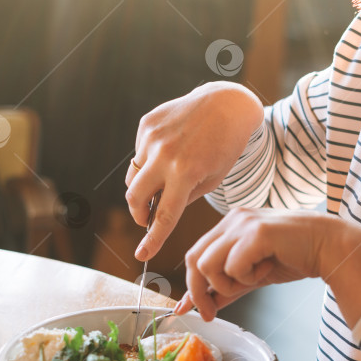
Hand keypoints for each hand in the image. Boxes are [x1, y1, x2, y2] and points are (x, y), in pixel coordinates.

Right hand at [125, 82, 262, 260]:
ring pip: (133, 176)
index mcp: (186, 173)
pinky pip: (138, 154)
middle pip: (135, 198)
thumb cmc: (225, 147)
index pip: (163, 215)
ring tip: (163, 181)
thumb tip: (157, 211)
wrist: (226, 104)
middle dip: (139, 214)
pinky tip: (169, 152)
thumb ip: (182, 199)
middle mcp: (164, 154)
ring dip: (143, 187)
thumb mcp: (212, 180)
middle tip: (147, 218)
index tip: (141, 255)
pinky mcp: (146, 123)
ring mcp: (152, 137)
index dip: (152, 239)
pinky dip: (149, 161)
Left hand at [175, 208, 360, 323]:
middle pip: (193, 259)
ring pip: (208, 264)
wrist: (330, 247)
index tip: (191, 309)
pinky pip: (233, 266)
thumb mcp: (252, 276)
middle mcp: (232, 219)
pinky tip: (267, 269)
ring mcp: (243, 224)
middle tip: (211, 312)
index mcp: (228, 224)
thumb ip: (226, 288)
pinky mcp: (256, 233)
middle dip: (199, 292)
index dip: (190, 285)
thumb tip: (200, 306)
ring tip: (253, 280)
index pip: (194, 255)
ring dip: (227, 284)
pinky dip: (247, 277)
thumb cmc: (294, 257)